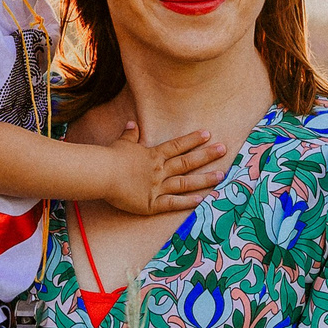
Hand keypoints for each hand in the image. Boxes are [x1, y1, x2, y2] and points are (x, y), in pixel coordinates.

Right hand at [107, 122, 227, 216]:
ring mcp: (158, 186)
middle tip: (225, 149)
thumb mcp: (122, 143)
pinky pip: (173, 203)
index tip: (208, 134)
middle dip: (207, 155)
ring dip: (204, 179)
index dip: (193, 140)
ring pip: (186, 182)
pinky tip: (202, 200)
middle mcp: (160, 170)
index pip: (177, 146)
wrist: (102, 173)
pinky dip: (187, 202)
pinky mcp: (152, 203)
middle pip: (187, 161)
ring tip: (222, 175)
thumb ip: (130, 134)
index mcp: (153, 155)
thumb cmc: (110, 158)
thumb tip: (132, 123)